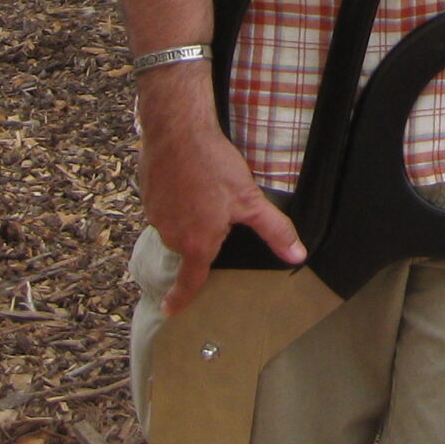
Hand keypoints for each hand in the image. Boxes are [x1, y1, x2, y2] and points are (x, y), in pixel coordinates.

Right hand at [136, 65, 305, 312]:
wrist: (177, 132)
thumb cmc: (215, 166)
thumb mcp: (250, 200)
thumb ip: (274, 231)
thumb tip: (297, 256)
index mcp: (197, 243)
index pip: (190, 281)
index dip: (181, 299)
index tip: (170, 311)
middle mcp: (172, 236)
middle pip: (191, 246)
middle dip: (203, 233)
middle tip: (218, 207)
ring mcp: (155, 217)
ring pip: (177, 225)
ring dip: (190, 215)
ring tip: (205, 189)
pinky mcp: (147, 198)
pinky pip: (165, 208)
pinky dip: (177, 200)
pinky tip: (189, 180)